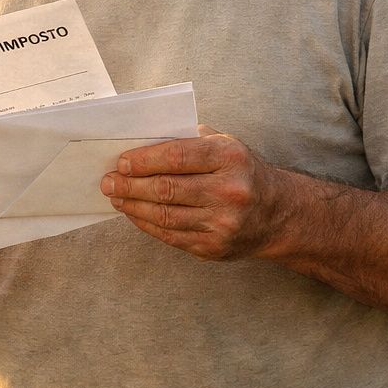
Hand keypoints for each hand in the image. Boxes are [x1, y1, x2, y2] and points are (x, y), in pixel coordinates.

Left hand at [100, 127, 281, 260]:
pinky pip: (171, 236)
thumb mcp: (225, 145)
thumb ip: (188, 140)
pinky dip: (146, 224)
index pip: (177, 156)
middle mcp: (230, 191)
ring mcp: (223, 223)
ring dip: (133, 206)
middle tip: (108, 181)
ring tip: (116, 197)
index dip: (144, 160)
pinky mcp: (215, 247)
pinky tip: (133, 214)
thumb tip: (140, 142)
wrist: (279, 214)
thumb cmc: (242, 172)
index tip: (121, 162)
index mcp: (230, 157)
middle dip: (130, 185)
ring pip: (165, 215)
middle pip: (166, 189)